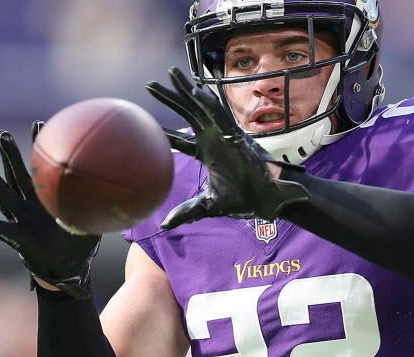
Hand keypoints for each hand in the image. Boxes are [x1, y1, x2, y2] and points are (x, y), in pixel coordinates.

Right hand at [0, 124, 99, 298]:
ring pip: (5, 196)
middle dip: (10, 155)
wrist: (69, 270)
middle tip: (1, 135)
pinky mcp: (18, 238)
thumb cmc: (79, 244)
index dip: (40, 148)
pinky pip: (3, 231)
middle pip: (16, 174)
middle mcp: (30, 204)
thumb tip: (119, 192)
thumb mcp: (92, 222)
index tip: (40, 125)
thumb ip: (100, 207)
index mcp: (46, 197)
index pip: (41, 168)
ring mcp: (22, 219)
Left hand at [145, 67, 307, 229]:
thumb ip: (188, 211)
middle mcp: (213, 139)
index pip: (179, 140)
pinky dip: (208, 103)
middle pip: (186, 114)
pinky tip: (195, 90)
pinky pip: (220, 115)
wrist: (267, 199)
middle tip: (149, 85)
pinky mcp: (236, 135)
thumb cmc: (244, 199)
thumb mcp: (209, 206)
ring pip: (201, 107)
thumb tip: (165, 225)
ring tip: (170, 73)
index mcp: (206, 153)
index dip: (164, 131)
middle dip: (169, 98)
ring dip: (185, 89)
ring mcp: (224, 135)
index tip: (146, 124)